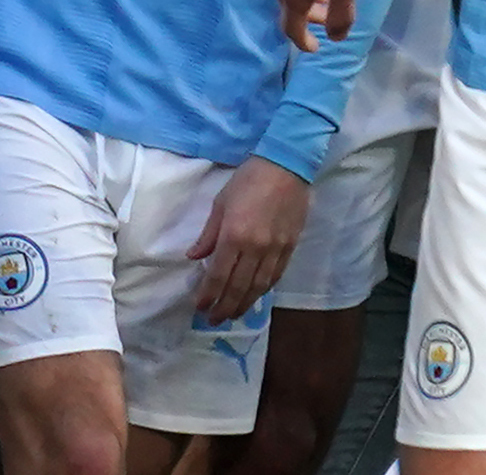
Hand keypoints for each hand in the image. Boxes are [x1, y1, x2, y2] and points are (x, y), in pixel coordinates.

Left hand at [188, 156, 309, 322]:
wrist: (287, 166)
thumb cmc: (248, 180)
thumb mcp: (221, 202)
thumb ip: (209, 233)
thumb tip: (195, 257)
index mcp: (234, 235)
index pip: (218, 275)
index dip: (208, 295)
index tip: (200, 307)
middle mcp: (255, 248)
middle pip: (238, 287)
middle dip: (224, 307)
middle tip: (214, 319)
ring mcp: (275, 250)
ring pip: (258, 287)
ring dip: (244, 304)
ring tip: (233, 314)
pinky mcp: (290, 247)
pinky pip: (275, 276)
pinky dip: (263, 290)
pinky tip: (255, 296)